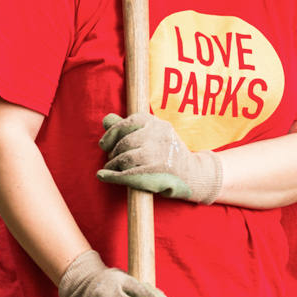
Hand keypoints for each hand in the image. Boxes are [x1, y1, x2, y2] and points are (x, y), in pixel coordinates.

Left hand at [97, 112, 222, 203]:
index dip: (110, 134)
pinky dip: (111, 176)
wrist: (193, 173)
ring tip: (111, 168)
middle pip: (123, 143)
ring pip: (124, 158)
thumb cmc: (167, 152)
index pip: (125, 124)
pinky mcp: (157, 172)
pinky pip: (127, 174)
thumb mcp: (153, 134)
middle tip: (111, 159)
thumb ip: (129, 127)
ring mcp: (158, 154)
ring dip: (113, 165)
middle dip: (112, 153)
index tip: (104, 144)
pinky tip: (103, 176)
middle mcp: (157, 135)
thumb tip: (106, 120)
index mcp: (155, 123)